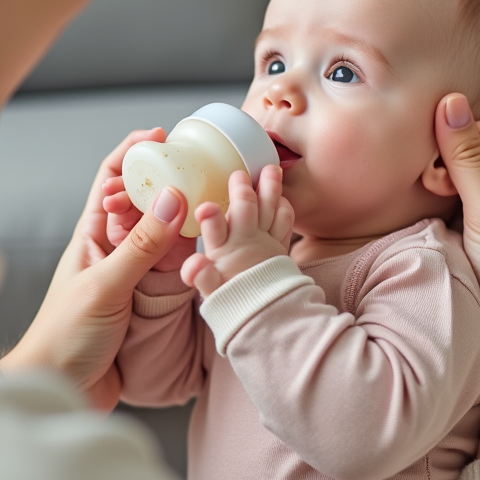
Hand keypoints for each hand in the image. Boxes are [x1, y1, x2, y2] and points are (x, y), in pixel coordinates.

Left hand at [0, 128, 188, 411]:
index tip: (162, 137)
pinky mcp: (146, 301)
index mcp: (92, 236)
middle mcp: (112, 249)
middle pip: (144, 201)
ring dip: (184, 218)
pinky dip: (191, 255)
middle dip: (169, 180)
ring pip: (163, 234)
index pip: (111, 178)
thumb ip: (140, 246)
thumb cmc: (64, 338)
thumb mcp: (105, 287)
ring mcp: (130, 274)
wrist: (57, 390)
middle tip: (202, 169)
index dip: (133, 152)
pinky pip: (171, 268)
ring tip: (213, 204)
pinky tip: (209, 250)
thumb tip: (171, 197)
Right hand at [180, 166, 292, 297]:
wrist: (263, 311)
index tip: (205, 209)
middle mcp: (245, 243)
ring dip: (270, 189)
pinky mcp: (280, 243)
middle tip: (238, 174)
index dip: (209, 220)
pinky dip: (284, 205)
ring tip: (272, 169)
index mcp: (221, 252)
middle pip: (245, 210)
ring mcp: (266, 242)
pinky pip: (286, 221)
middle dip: (241, 191)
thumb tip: (193, 264)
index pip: (213, 232)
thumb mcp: (210, 288)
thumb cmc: (230, 294)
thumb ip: (199, 275)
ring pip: (270, 209)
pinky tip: (280, 194)